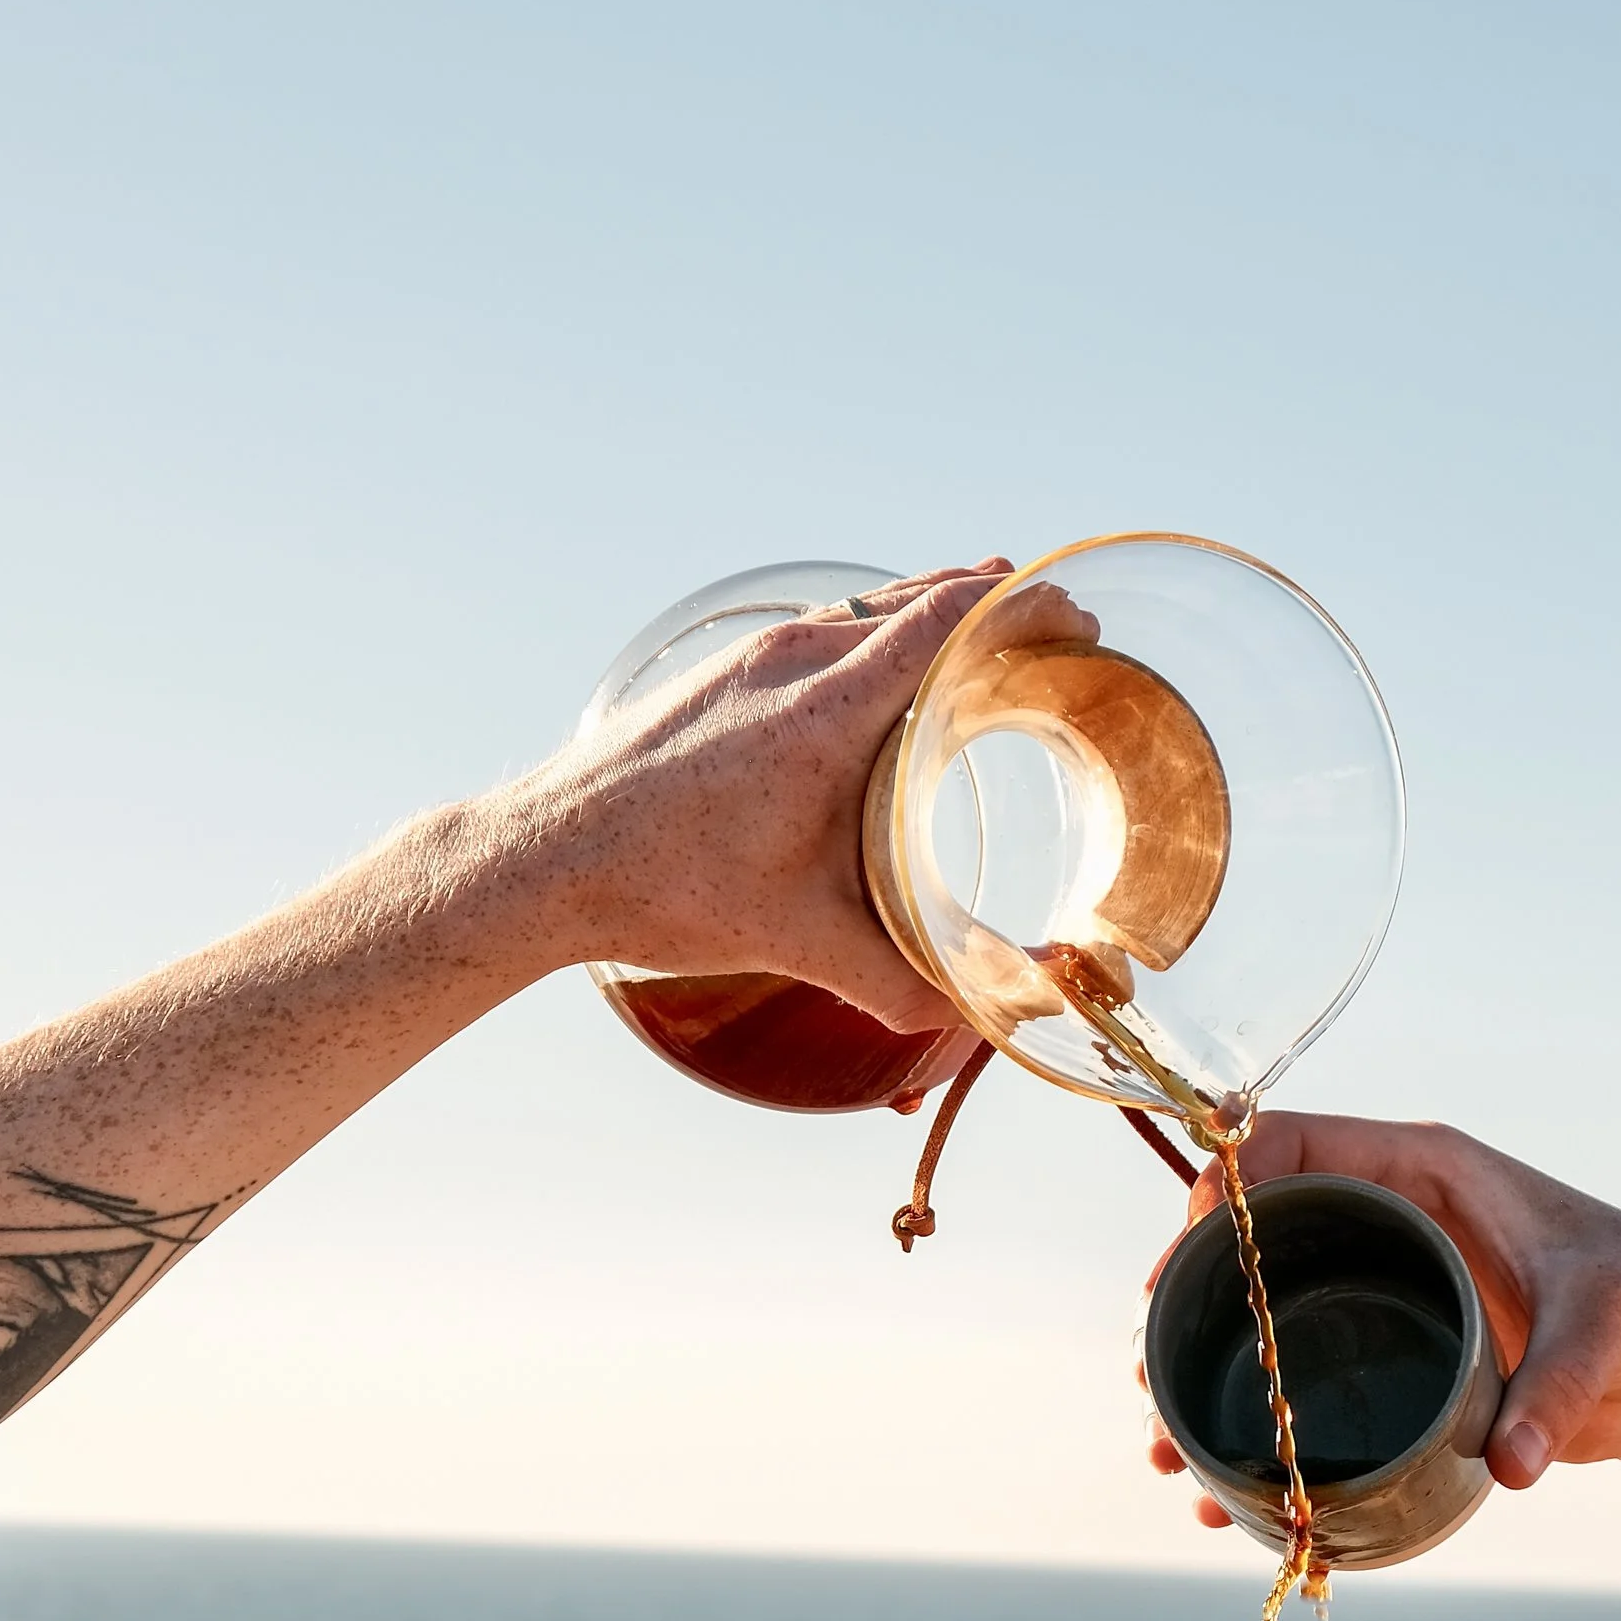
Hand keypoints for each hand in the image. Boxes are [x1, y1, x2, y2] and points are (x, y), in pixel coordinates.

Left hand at [494, 565, 1016, 1035]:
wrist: (547, 860)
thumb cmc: (665, 888)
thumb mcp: (796, 941)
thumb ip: (891, 981)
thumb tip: (965, 1019)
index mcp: (827, 713)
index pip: (946, 622)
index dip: (1019, 610)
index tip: (1073, 614)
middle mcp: (792, 662)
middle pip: (918, 601)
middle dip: (993, 608)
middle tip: (1053, 628)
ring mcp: (751, 659)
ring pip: (867, 611)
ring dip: (933, 616)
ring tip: (986, 643)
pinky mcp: (721, 674)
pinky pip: (823, 632)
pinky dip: (876, 639)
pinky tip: (883, 681)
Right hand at [1141, 1111, 1620, 1513]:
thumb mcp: (1605, 1331)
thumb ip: (1558, 1391)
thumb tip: (1510, 1467)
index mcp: (1423, 1172)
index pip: (1289, 1145)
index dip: (1224, 1187)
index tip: (1188, 1259)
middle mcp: (1390, 1221)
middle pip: (1254, 1242)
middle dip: (1192, 1308)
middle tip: (1153, 1379)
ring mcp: (1385, 1291)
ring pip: (1266, 1320)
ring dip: (1212, 1382)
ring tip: (1173, 1452)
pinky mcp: (1395, 1356)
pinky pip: (1307, 1379)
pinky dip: (1267, 1433)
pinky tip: (1230, 1500)